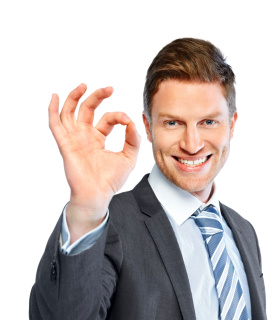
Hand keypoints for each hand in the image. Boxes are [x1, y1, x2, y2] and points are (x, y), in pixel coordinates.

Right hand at [48, 84, 140, 240]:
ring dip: (74, 97)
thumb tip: (132, 122)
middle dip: (97, 96)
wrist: (97, 195)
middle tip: (109, 88)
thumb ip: (133, 140)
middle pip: (87, 109)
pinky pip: (55, 124)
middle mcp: (84, 136)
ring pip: (69, 112)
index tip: (128, 121)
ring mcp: (74, 139)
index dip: (118, 116)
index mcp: (98, 139)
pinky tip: (55, 97)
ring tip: (84, 85)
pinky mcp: (65, 144)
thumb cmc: (110, 180)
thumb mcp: (129, 158)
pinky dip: (53, 110)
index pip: (107, 119)